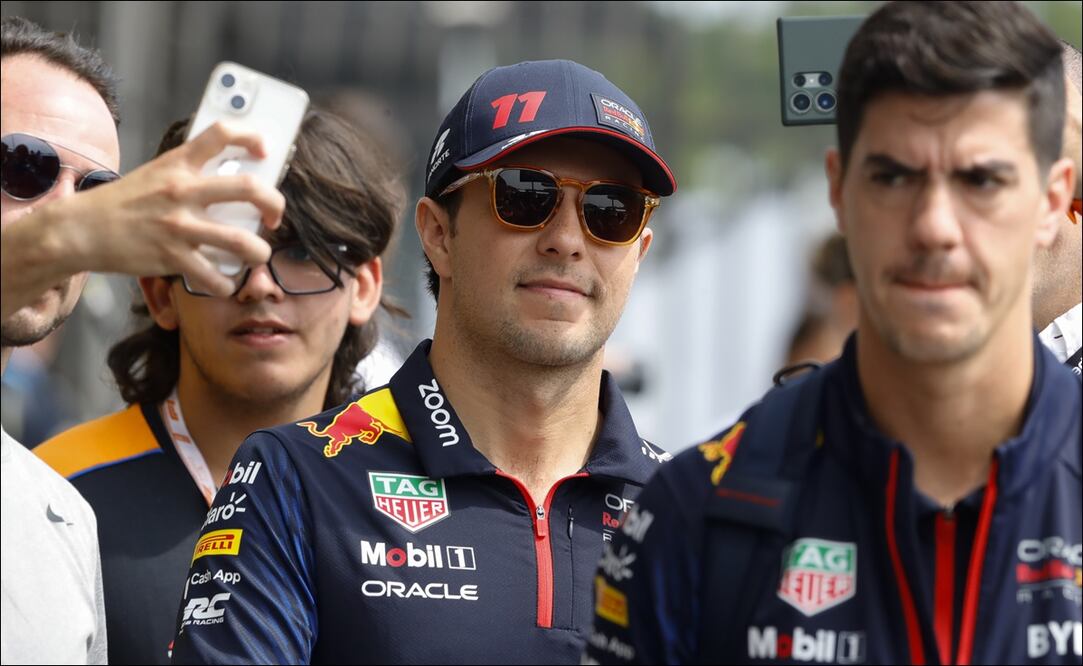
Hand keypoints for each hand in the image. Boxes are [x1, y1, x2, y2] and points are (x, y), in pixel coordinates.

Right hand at [56, 122, 286, 295]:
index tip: (264, 151)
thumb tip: (232, 184)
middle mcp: (182, 190)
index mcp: (179, 164)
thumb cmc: (124, 203)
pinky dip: (226, 284)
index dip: (251, 136)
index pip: (220, 134)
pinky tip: (224, 282)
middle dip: (275, 205)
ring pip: (241, 241)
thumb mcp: (156, 174)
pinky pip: (214, 277)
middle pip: (249, 189)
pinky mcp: (171, 257)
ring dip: (260, 253)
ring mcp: (179, 225)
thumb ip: (189, 174)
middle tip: (275, 217)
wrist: (80, 230)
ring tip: (258, 255)